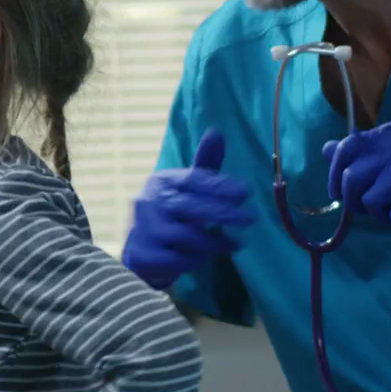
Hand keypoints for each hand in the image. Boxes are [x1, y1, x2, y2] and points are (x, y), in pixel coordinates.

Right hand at [122, 128, 256, 289]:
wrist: (140, 248)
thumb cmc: (170, 213)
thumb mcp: (185, 187)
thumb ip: (204, 164)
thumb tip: (217, 131)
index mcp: (161, 182)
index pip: (192, 179)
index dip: (219, 185)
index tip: (246, 191)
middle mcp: (149, 202)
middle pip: (189, 207)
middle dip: (222, 212)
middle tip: (250, 218)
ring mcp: (144, 230)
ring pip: (185, 236)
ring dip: (213, 242)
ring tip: (234, 244)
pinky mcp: (143, 255)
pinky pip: (177, 260)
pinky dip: (195, 260)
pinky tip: (206, 258)